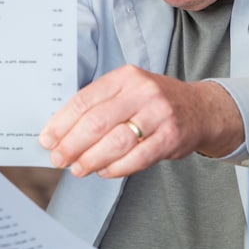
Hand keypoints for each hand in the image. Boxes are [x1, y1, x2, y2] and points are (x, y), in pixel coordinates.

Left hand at [38, 64, 243, 177]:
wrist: (201, 109)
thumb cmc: (154, 102)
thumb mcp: (128, 90)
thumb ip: (99, 105)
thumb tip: (60, 132)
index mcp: (125, 76)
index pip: (84, 100)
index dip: (61, 123)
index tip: (47, 139)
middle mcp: (142, 91)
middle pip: (97, 122)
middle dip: (72, 144)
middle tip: (58, 159)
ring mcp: (159, 114)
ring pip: (115, 142)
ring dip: (91, 159)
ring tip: (78, 169)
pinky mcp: (171, 137)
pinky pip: (137, 158)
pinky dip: (116, 168)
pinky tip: (104, 171)